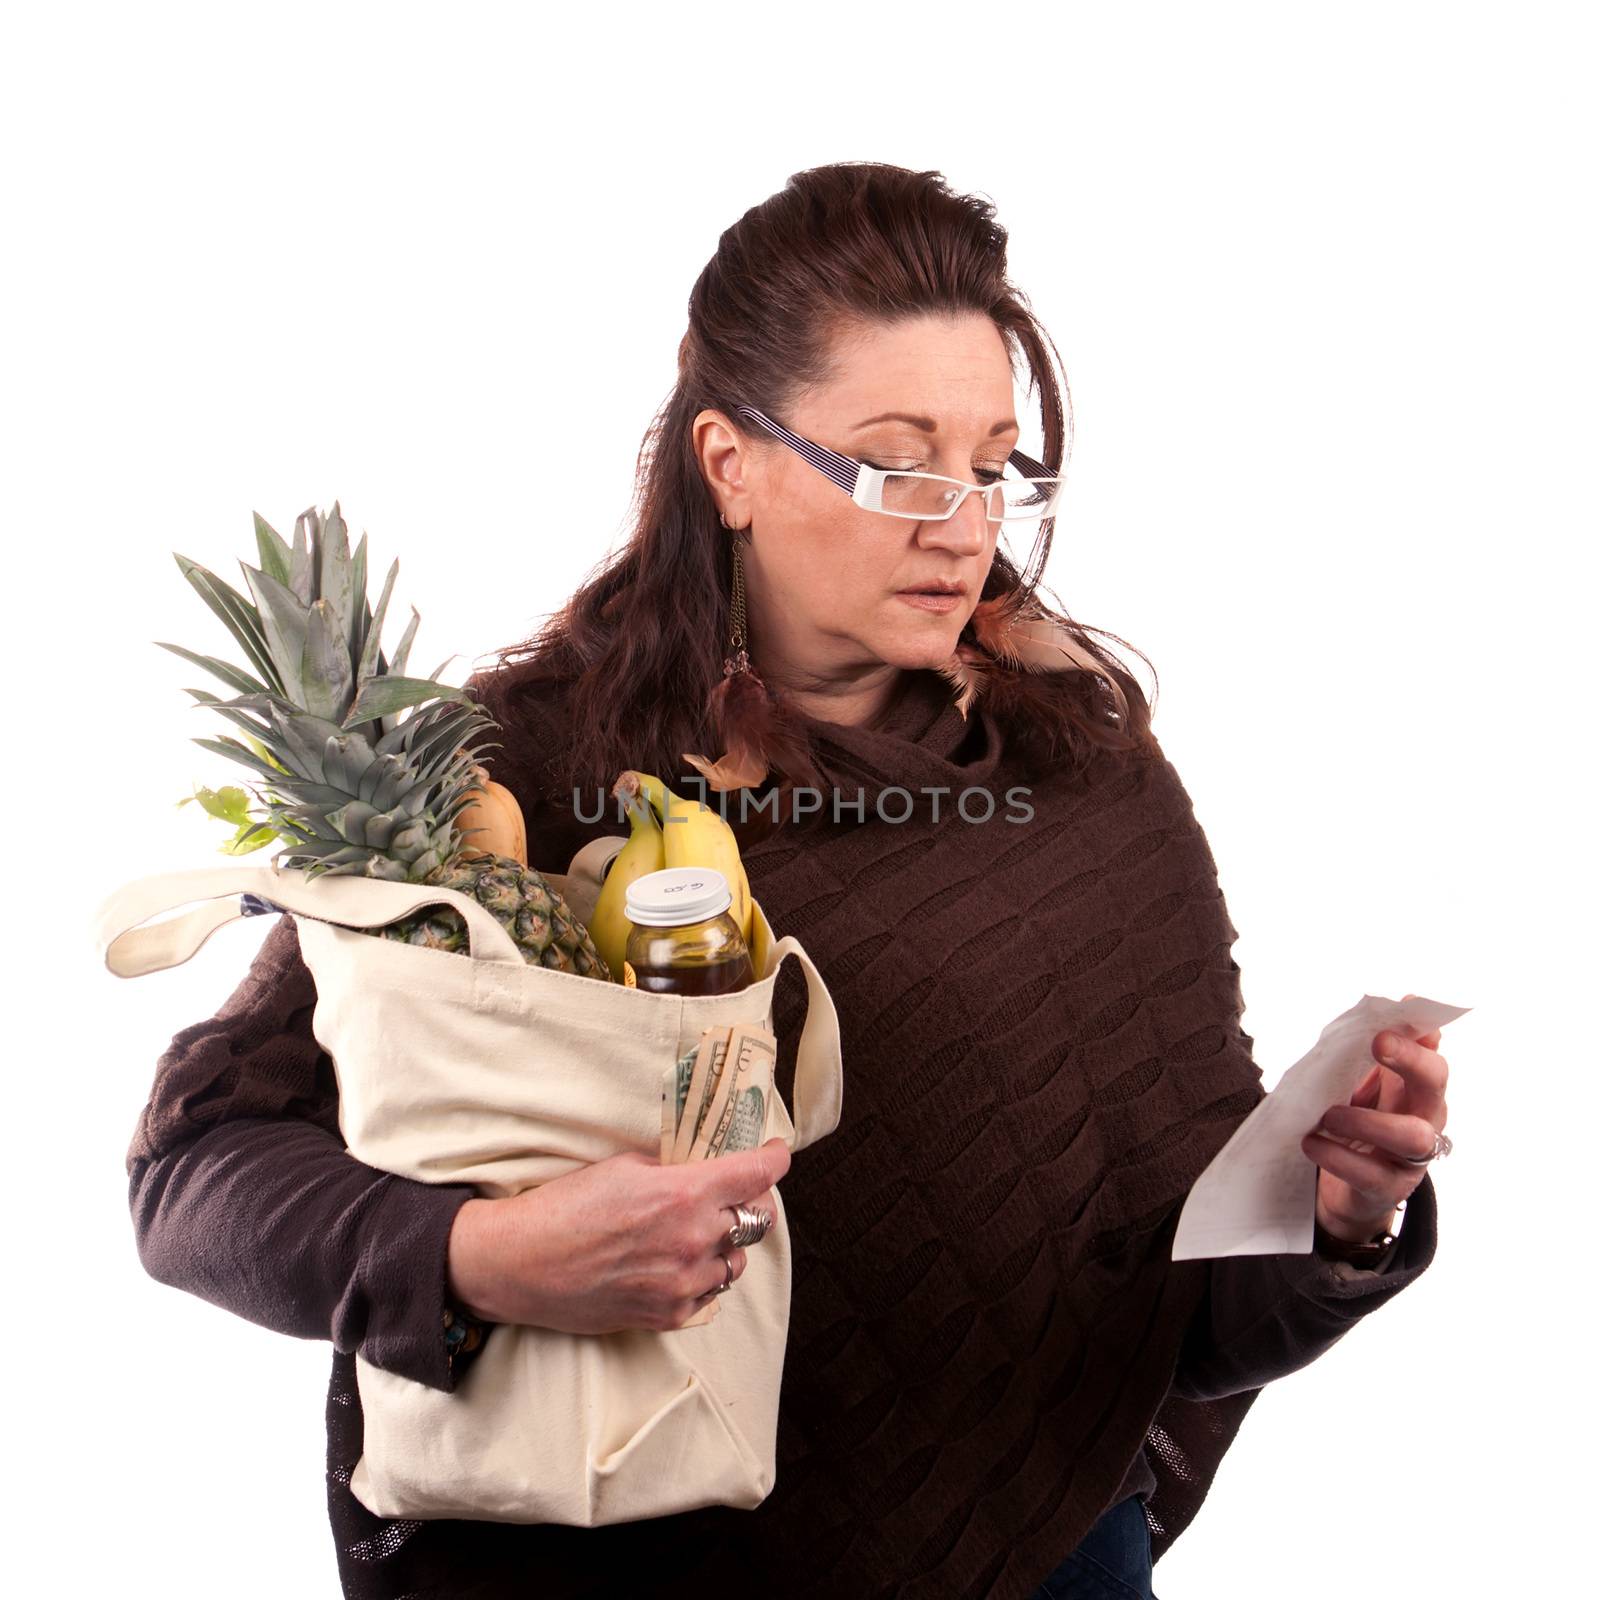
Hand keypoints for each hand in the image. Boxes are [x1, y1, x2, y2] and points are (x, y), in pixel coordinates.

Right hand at [447, 1136, 790, 1333]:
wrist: (522, 1264)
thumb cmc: (566, 1206)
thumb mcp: (625, 1167)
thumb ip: (675, 1169)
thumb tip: (705, 1166)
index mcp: (686, 1194)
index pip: (759, 1174)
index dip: (775, 1159)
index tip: (776, 1152)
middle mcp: (694, 1240)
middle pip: (758, 1218)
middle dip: (753, 1200)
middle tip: (736, 1191)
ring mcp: (684, 1283)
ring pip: (737, 1260)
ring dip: (727, 1242)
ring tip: (701, 1230)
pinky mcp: (668, 1315)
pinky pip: (710, 1294)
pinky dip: (704, 1275)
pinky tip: (680, 1262)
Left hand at [1300, 993, 1449, 1243]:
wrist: (1343, 1188)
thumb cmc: (1351, 1122)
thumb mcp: (1356, 1083)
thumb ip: (1365, 1050)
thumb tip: (1391, 1004)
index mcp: (1413, 1087)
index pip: (1429, 1052)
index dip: (1421, 1032)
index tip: (1406, 1007)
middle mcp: (1423, 1117)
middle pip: (1435, 1085)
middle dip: (1411, 1060)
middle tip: (1377, 1043)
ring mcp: (1410, 1157)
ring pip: (1412, 1136)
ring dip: (1368, 1120)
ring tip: (1328, 1115)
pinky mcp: (1388, 1189)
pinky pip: (1371, 1175)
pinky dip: (1338, 1156)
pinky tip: (1311, 1142)